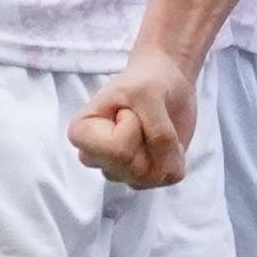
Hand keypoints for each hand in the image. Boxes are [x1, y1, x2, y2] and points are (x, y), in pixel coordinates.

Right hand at [70, 49, 197, 189]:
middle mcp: (95, 158)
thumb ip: (159, 132)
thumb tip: (168, 170)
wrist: (164, 78)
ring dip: (162, 150)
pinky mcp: (142, 176)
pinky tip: (165, 139)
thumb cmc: (146, 80)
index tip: (128, 109)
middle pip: (133, 170)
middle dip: (150, 141)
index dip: (133, 127)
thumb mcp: (150, 94)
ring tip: (153, 125)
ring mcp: (118, 170)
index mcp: (82, 133)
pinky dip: (174, 157)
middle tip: (143, 116)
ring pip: (149, 178)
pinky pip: (166, 178)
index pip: (117, 150)